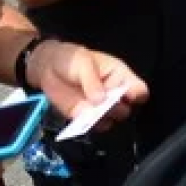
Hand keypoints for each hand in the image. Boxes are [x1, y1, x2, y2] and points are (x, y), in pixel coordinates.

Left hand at [27, 40, 147, 126]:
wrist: (47, 68)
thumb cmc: (70, 59)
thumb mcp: (82, 61)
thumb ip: (92, 79)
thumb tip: (100, 100)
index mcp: (119, 75)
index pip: (138, 89)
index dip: (136, 94)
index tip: (125, 95)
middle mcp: (114, 94)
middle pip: (126, 109)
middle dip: (115, 108)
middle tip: (101, 101)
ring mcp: (102, 108)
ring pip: (112, 120)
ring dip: (103, 117)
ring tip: (90, 108)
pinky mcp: (88, 118)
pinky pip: (95, 127)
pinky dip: (90, 125)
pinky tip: (82, 116)